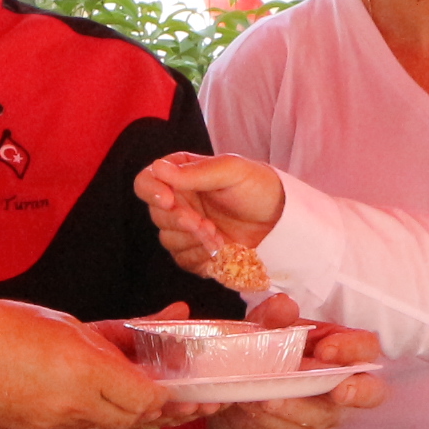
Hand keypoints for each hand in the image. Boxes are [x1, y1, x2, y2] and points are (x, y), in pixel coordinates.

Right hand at [0, 299, 173, 428]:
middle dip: (164, 414)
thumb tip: (173, 315)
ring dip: (135, 420)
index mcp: (84, 369)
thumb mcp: (71, 323)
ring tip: (153, 405)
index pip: (147, 398)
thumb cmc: (5, 325)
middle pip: (136, 421)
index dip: (172, 398)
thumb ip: (124, 332)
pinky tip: (104, 405)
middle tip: (187, 402)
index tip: (186, 390)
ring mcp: (55, 423)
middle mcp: (74, 404)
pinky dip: (100, 420)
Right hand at [134, 153, 285, 277]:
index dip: (151, 192)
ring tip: (219, 236)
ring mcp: (186, 229)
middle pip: (157, 215)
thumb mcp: (231, 171)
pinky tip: (219, 250)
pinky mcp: (196, 252)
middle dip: (181, 222)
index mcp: (181, 176)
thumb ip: (195, 172)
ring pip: (168, 240)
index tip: (168, 200)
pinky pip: (183, 260)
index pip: (146, 181)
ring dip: (193, 241)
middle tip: (206, 224)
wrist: (281, 220)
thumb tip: (158, 168)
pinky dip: (199, 257)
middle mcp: (178, 201)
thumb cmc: (258, 187)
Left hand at [193, 299, 388, 428]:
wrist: (245, 392)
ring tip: (268, 398)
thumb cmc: (270, 353)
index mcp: (342, 349)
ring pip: (324, 415)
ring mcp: (327, 412)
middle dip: (355, 391)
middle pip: (371, 391)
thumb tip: (284, 306)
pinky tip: (255, 408)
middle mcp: (344, 382)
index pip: (366, 347)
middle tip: (337, 392)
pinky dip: (273, 420)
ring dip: (297, 407)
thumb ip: (273, 317)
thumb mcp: (266, 330)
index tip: (326, 350)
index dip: (352, 349)